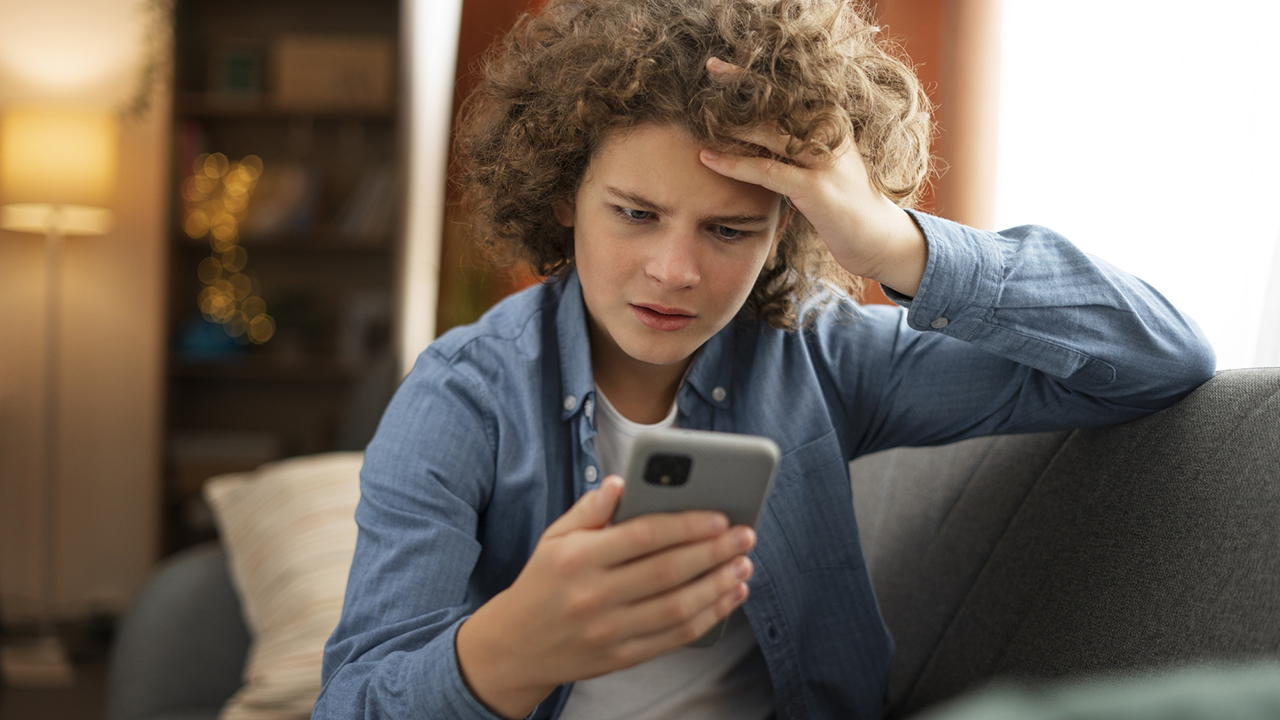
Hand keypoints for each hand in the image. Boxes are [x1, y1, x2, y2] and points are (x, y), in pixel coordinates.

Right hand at [455, 475, 754, 718]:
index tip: (719, 516)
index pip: (643, 536)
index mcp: (578, 558)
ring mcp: (609, 631)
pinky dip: (709, 617)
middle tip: (745, 535)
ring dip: (719, 585)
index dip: (686, 525)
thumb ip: (590, 510)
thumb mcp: (554, 538)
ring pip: (678, 608)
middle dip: (714, 552)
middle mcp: (594, 596)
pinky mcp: (623, 657)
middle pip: (668, 571)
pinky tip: (729, 596)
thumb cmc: (543, 582)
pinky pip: (675, 637)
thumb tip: (623, 482)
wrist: (516, 647)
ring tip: (744, 565)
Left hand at [698, 56, 927, 296]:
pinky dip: (737, 164)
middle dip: (743, 82)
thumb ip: (796, 145)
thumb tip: (757, 131)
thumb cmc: (843, 201)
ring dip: (733, 122)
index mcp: (832, 122)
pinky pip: (768, 172)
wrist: (877, 238)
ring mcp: (824, 161)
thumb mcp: (821, 164)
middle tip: (710, 64)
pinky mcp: (816, 190)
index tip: (727, 59)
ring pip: (772, 133)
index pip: (792, 89)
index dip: (759, 72)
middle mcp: (830, 134)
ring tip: (700, 113)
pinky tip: (710, 159)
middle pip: (781, 100)